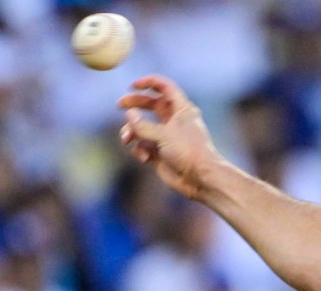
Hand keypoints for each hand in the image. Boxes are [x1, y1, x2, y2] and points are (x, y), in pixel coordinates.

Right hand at [118, 75, 222, 199]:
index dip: (149, 83)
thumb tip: (129, 114)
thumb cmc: (188, 152)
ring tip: (127, 139)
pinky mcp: (161, 153)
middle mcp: (174, 121)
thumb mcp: (163, 134)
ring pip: (142, 127)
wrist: (200, 179)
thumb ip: (143, 125)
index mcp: (182, 110)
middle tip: (120, 105)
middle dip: (134, 104)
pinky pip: (143, 146)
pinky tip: (145, 158)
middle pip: (151, 104)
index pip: (165, 88)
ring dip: (131, 131)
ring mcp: (167, 137)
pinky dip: (139, 150)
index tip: (133, 85)